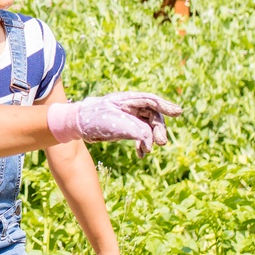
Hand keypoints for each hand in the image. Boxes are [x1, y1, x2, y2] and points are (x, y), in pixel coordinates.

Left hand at [48, 92, 179, 154]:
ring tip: (148, 151)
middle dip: (158, 129)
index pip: (150, 101)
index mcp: (127, 100)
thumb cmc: (93, 119)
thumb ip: (134, 130)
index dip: (166, 106)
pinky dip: (143, 144)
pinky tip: (141, 154)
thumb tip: (150, 140)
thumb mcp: (114, 124)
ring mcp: (128, 117)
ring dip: (151, 138)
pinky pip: (140, 135)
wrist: (76, 125)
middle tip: (161, 142)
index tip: (178, 112)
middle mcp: (130, 107)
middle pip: (152, 115)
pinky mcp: (126, 127)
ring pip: (148, 127)